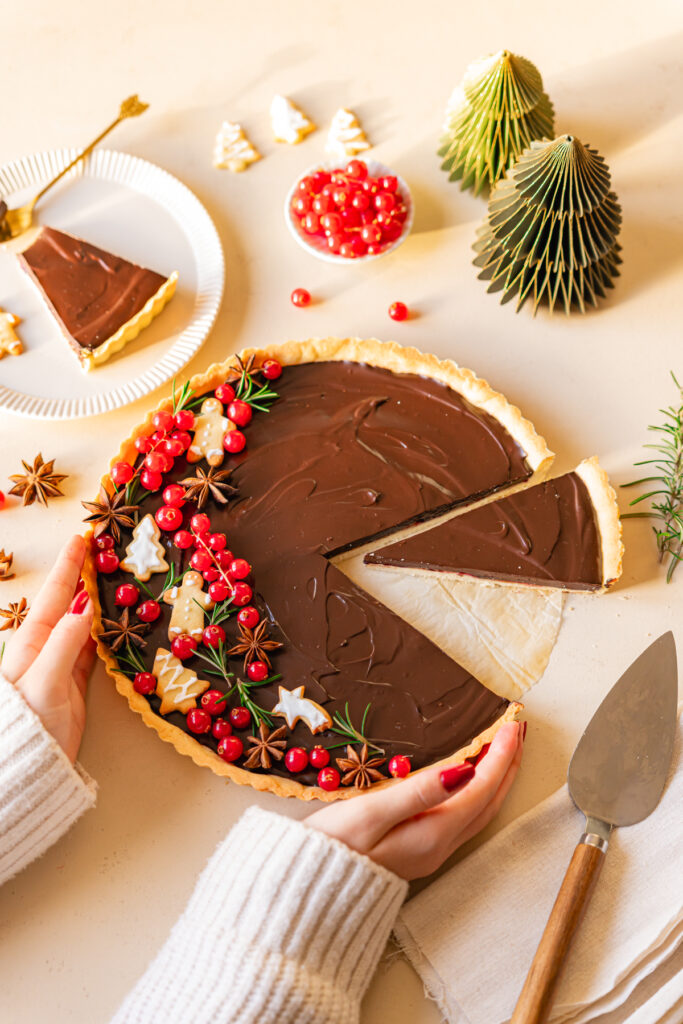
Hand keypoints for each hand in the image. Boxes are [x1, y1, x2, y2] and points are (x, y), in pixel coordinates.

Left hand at [1, 535, 94, 762]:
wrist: (26, 769)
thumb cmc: (26, 725)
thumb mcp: (45, 679)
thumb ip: (67, 641)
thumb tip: (86, 604)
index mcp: (33, 641)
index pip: (56, 592)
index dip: (70, 564)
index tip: (84, 536)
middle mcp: (47, 647)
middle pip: (71, 602)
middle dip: (86, 574)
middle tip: (106, 549)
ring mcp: (61, 664)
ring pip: (85, 622)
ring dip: (99, 599)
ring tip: (116, 577)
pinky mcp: (75, 683)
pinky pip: (95, 647)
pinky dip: (107, 629)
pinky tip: (117, 619)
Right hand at [307, 721, 523, 879]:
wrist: (303, 891)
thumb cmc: (331, 847)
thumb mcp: (371, 813)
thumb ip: (418, 791)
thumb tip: (463, 771)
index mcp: (433, 833)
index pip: (480, 788)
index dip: (499, 755)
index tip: (511, 724)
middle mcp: (439, 846)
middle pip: (488, 801)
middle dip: (507, 764)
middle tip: (516, 731)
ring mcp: (430, 852)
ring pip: (478, 811)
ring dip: (494, 779)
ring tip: (502, 750)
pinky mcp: (417, 852)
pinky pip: (462, 817)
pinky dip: (475, 792)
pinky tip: (467, 779)